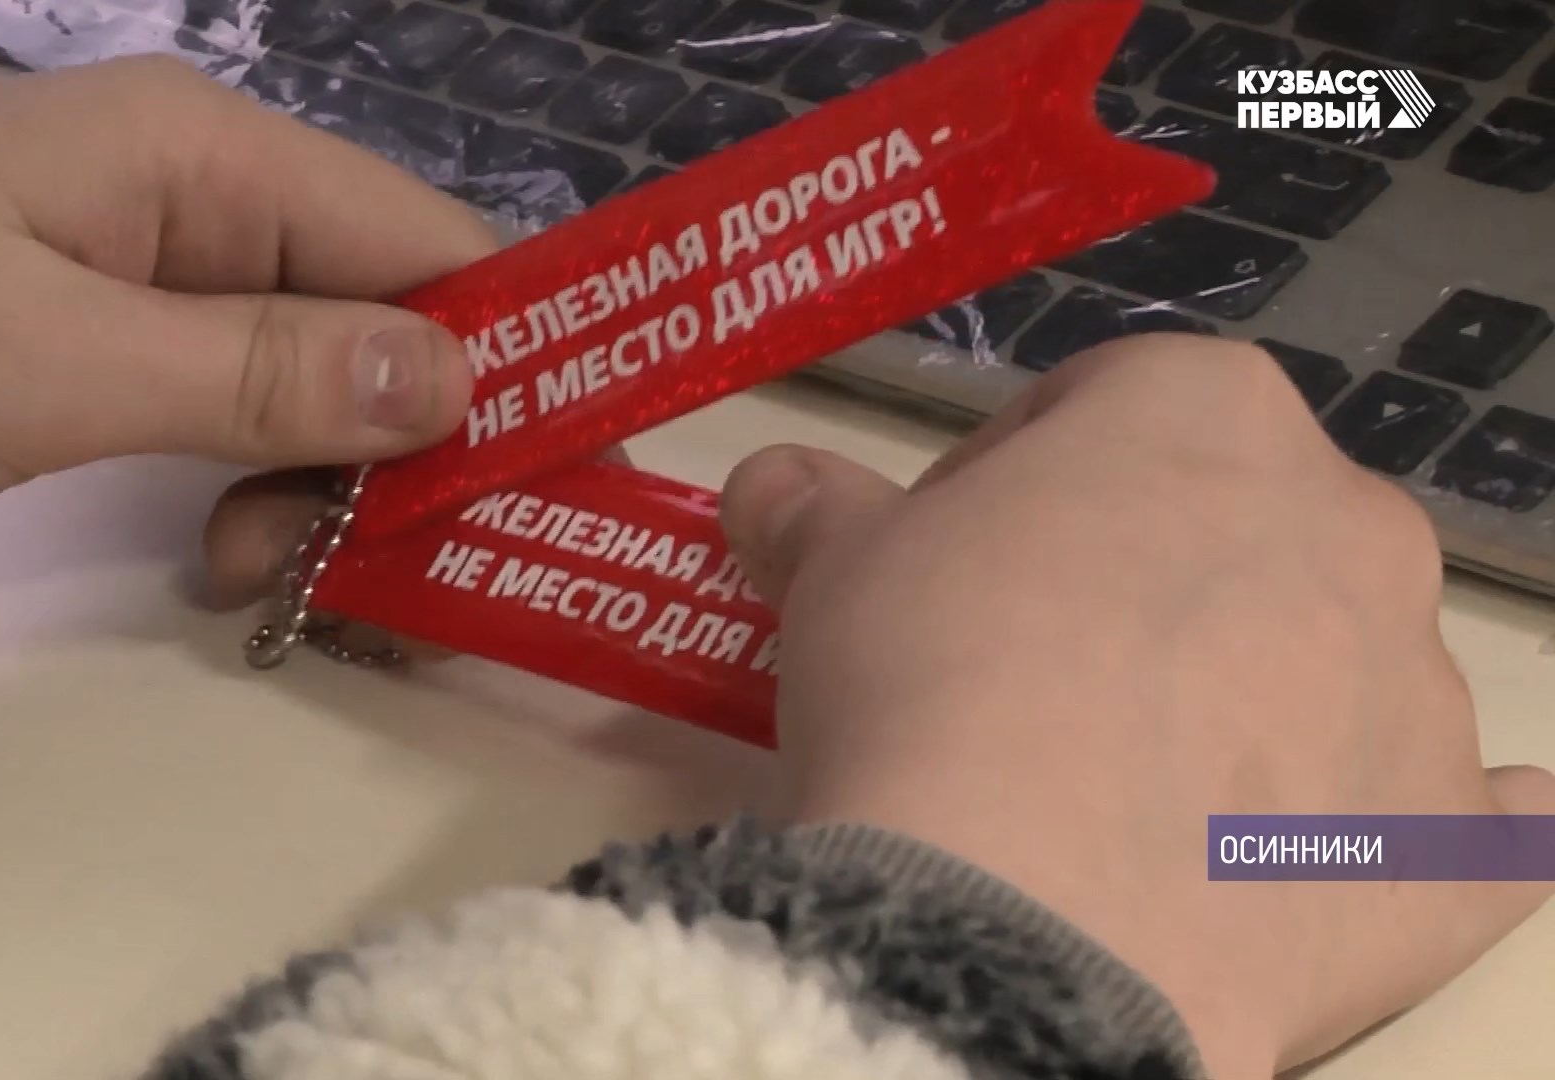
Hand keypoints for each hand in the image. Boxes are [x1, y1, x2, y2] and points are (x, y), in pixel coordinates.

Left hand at [0, 58, 489, 582]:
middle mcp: (190, 193)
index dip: (503, 354)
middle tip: (373, 564)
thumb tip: (461, 381)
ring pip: (304, 369)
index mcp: (198, 152)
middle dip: (399, 440)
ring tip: (262, 569)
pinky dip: (245, 478)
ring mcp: (137, 264)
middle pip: (373, 310)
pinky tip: (216, 550)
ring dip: (316, 476)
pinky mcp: (91, 335)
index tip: (546, 484)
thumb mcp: (57, 364)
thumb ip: (264, 372)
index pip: (420, 240)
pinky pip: (222, 401)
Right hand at [717, 336, 1554, 1079]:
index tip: (947, 562)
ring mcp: (1417, 684)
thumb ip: (814, 507)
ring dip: (1258, 693)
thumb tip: (770, 484)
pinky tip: (1330, 849)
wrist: (1021, 916)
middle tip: (1029, 671)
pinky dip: (1404, 820)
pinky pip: (1459, 814)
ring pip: (1337, 658)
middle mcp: (1348, 522)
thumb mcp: (835, 570)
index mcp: (1207, 411)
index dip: (1012, 480)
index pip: (1107, 404)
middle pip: (1236, 521)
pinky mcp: (1450, 841)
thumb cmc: (928, 681)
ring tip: (1131, 793)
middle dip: (1144, 576)